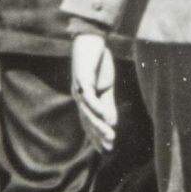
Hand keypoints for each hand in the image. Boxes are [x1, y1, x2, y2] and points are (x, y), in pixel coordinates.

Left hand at [69, 31, 118, 148]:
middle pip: (87, 121)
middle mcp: (79, 97)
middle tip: (109, 148)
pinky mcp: (82, 78)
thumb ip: (108, 104)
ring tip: (110, 135)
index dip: (96, 137)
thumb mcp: (106, 87)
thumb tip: (111, 123)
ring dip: (99, 125)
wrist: (91, 40)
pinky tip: (106, 116)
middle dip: (98, 135)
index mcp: (85, 100)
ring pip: (87, 112)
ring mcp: (79, 88)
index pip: (89, 123)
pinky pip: (89, 96)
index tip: (106, 151)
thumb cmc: (98, 63)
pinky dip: (97, 107)